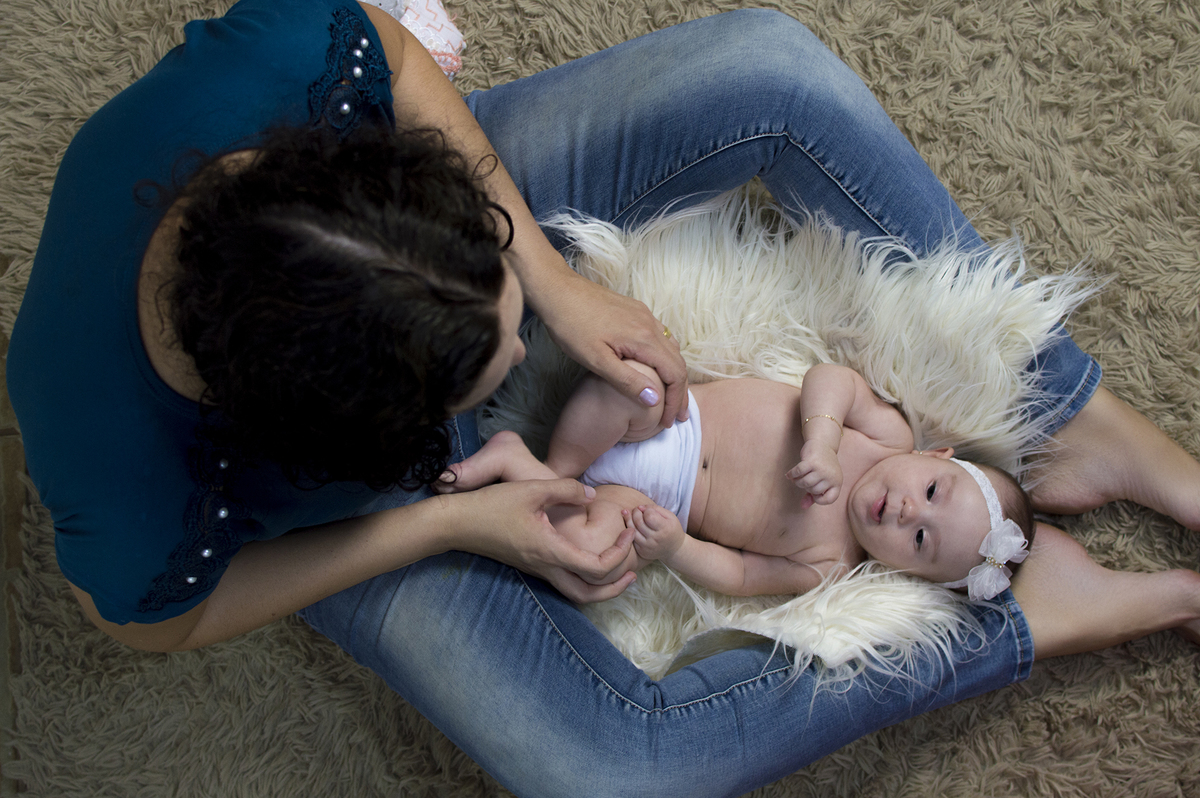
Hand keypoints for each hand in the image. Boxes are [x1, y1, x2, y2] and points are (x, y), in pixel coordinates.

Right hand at [446, 478, 635, 601]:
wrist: (457, 524)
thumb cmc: (491, 505)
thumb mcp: (531, 489)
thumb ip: (566, 490)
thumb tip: (592, 495)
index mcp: (550, 550)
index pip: (596, 567)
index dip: (619, 554)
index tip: (627, 532)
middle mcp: (546, 567)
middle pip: (590, 594)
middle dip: (617, 585)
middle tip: (634, 565)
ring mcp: (538, 569)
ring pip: (576, 593)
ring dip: (602, 587)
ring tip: (619, 569)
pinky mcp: (531, 565)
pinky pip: (564, 582)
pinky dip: (585, 578)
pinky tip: (589, 558)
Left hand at [535, 269, 689, 424]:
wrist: (557, 290)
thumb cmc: (571, 326)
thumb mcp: (596, 360)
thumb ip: (627, 380)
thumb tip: (655, 400)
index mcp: (644, 339)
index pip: (675, 374)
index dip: (675, 400)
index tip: (669, 422)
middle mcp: (651, 324)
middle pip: (678, 362)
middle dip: (681, 391)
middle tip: (678, 416)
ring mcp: (644, 315)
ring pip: (671, 348)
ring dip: (675, 374)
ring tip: (671, 397)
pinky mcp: (635, 310)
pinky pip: (660, 337)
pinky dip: (665, 358)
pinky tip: (656, 368)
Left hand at [624, 504, 684, 561]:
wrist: (674, 549)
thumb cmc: (671, 529)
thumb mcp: (669, 516)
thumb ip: (655, 508)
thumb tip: (639, 507)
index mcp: (665, 529)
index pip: (649, 516)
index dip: (647, 510)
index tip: (648, 510)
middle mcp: (656, 539)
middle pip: (638, 522)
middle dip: (635, 512)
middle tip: (637, 510)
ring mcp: (648, 547)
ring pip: (632, 530)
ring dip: (628, 519)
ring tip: (628, 513)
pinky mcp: (642, 552)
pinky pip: (631, 538)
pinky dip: (629, 530)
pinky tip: (632, 525)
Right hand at [786, 440, 842, 506]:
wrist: (823, 444)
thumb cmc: (822, 466)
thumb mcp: (822, 481)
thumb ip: (814, 496)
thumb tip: (803, 507)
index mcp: (837, 482)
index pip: (829, 499)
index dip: (818, 499)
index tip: (813, 493)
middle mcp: (832, 476)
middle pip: (813, 490)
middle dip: (805, 487)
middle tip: (805, 479)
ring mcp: (822, 469)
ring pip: (804, 483)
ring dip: (797, 481)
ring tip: (796, 477)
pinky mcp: (812, 462)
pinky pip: (798, 473)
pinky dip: (792, 474)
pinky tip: (789, 475)